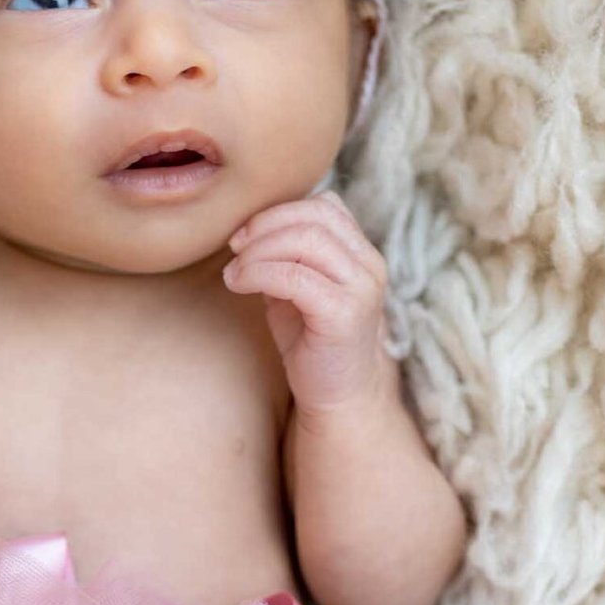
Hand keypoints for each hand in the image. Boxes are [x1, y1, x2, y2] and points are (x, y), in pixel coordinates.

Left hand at [221, 190, 394, 412]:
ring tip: (234, 272)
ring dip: (259, 250)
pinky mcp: (344, 315)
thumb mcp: (298, 289)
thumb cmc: (313, 342)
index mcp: (361, 254)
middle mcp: (369, 265)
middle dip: (265, 226)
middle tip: (234, 247)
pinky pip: (295, 277)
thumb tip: (251, 229)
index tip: (245, 235)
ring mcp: (361, 289)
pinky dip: (259, 273)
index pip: (324, 207)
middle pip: (314, 217)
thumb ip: (287, 257)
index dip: (279, 212)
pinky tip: (239, 285)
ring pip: (306, 241)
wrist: (338, 397)